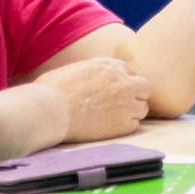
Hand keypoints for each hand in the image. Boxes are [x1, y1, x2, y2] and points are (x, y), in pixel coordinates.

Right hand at [35, 56, 152, 140]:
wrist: (49, 109)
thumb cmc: (50, 90)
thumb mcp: (74, 69)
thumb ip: (91, 73)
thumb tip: (88, 80)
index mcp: (110, 65)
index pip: (131, 72)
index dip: (123, 83)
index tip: (113, 92)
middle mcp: (123, 81)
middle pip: (145, 88)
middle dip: (136, 96)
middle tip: (121, 106)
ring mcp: (126, 103)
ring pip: (143, 108)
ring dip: (132, 113)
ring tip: (113, 119)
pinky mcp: (123, 123)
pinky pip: (134, 125)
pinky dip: (124, 127)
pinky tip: (109, 128)